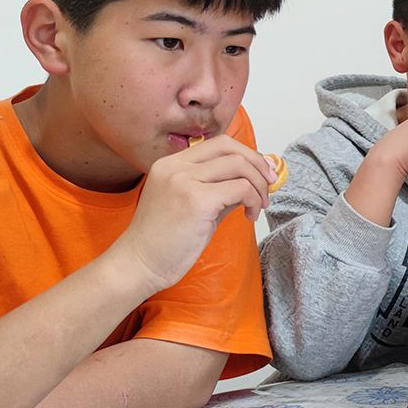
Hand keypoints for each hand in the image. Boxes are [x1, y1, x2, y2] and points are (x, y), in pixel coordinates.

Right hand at [113, 134, 273, 294]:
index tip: (261, 173)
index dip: (246, 154)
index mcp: (171, 164)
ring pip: (239, 166)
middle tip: (269, 185)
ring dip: (258, 185)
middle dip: (258, 164)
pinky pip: (240, 188)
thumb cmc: (164, 241)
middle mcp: (175, 166)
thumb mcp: (193, 205)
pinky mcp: (196, 200)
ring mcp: (184, 180)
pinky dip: (252, 200)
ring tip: (257, 207)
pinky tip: (249, 216)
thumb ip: (219, 188)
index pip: (218, 143)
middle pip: (230, 147)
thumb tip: (254, 180)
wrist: (139, 265)